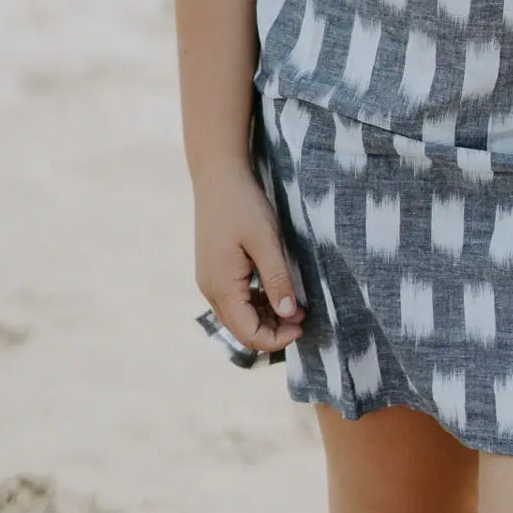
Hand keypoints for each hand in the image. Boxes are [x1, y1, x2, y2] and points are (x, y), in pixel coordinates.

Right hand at [194, 167, 304, 357]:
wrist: (217, 174)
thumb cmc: (242, 204)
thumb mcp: (265, 240)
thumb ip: (277, 279)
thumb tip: (289, 315)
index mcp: (221, 286)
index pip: (248, 333)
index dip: (276, 338)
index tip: (303, 325)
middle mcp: (210, 289)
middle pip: (241, 329)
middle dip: (273, 330)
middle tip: (303, 316)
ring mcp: (210, 279)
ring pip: (238, 315)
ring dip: (265, 317)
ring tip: (294, 304)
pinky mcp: (214, 269)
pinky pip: (234, 298)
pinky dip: (255, 302)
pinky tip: (275, 291)